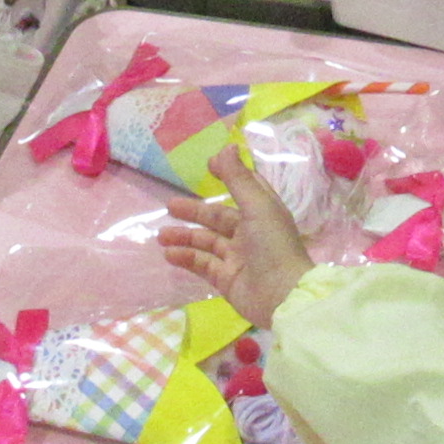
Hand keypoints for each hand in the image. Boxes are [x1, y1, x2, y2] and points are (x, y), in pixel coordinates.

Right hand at [159, 148, 313, 327]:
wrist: (282, 297)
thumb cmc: (273, 245)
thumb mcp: (257, 206)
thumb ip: (239, 178)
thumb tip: (227, 146)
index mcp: (263, 212)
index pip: (245, 188)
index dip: (229, 175)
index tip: (208, 165)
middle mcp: (250, 233)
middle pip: (218, 217)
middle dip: (195, 211)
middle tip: (170, 205)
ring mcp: (238, 258)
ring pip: (207, 242)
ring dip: (184, 237)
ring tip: (161, 235)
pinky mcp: (227, 279)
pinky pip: (202, 264)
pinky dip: (186, 258)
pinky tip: (169, 254)